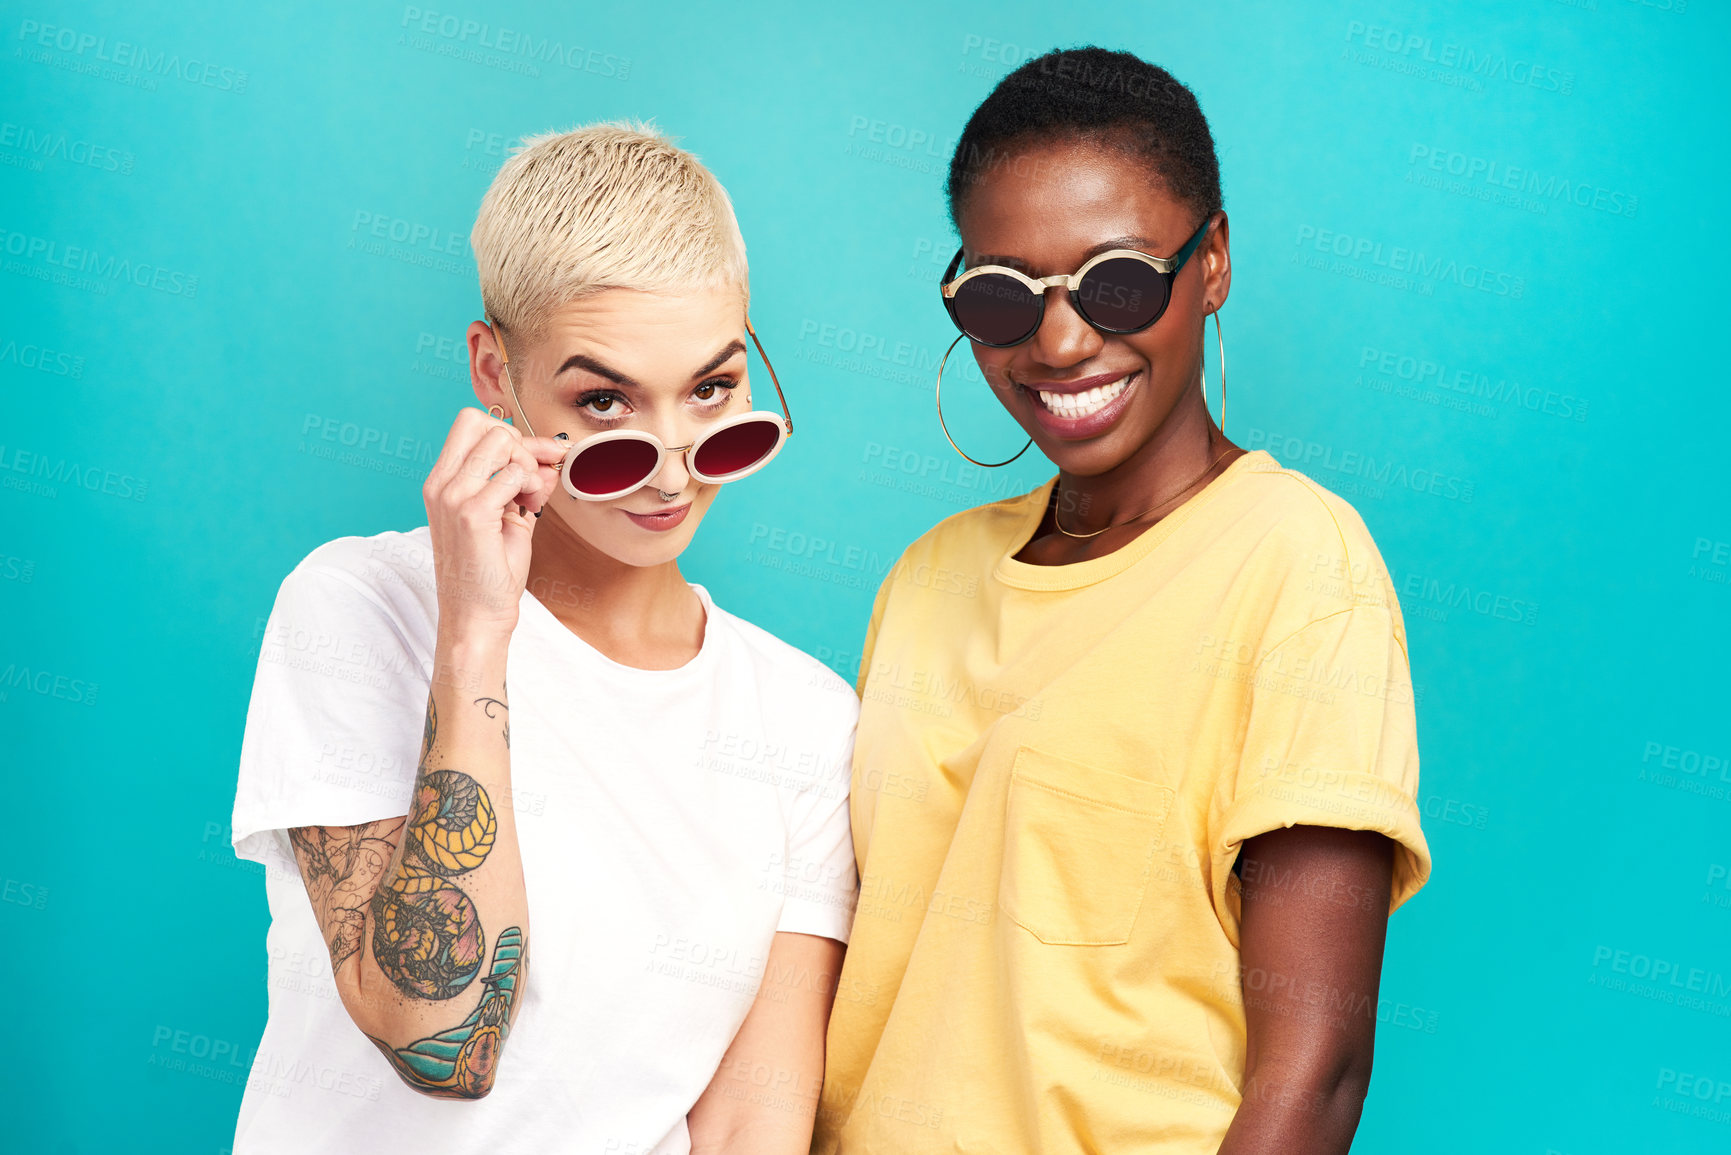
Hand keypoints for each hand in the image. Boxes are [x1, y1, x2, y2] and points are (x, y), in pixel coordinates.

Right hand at [422, 408, 565, 642]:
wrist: (478, 617)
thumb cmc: (491, 572)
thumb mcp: (510, 518)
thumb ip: (527, 485)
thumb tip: (551, 459)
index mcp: (442, 482)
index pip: (471, 423)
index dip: (512, 436)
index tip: (538, 461)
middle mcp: (441, 484)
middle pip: (486, 424)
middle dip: (521, 445)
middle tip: (532, 481)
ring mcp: (452, 497)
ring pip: (501, 442)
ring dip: (527, 466)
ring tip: (529, 500)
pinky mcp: (471, 514)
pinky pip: (513, 474)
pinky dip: (531, 487)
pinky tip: (528, 510)